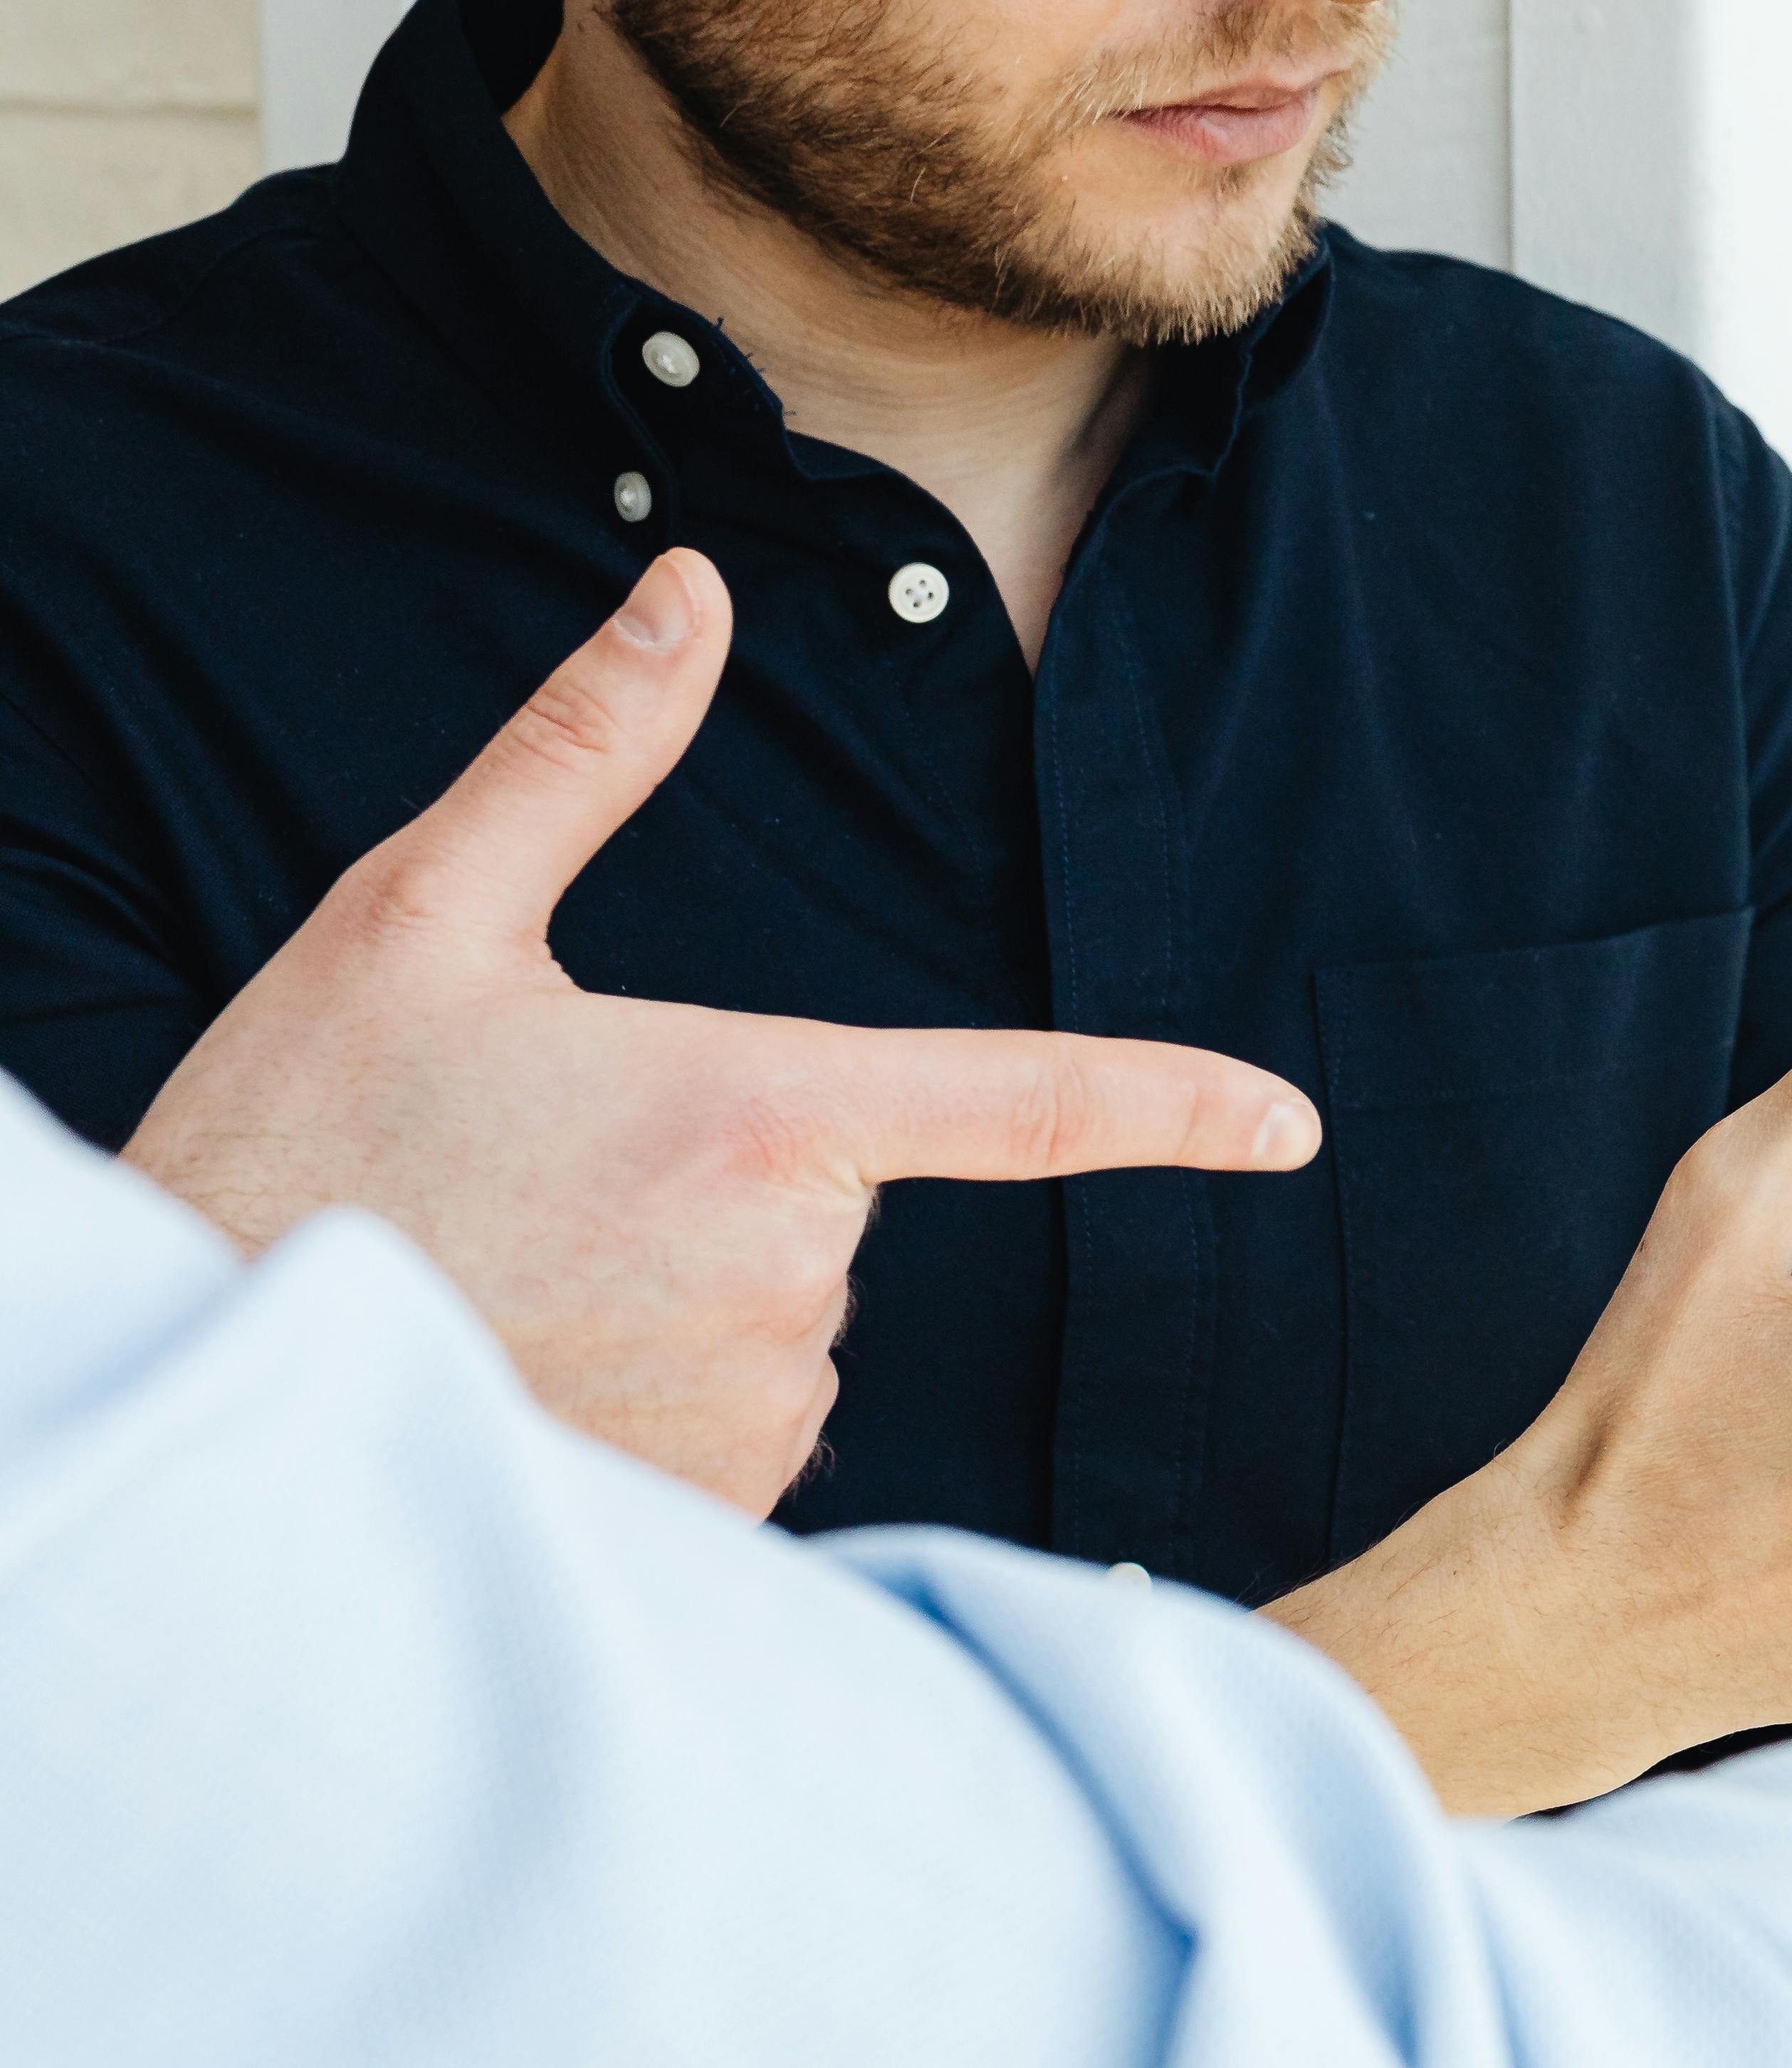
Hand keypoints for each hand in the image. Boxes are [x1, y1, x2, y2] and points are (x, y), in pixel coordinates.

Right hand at [120, 552, 1319, 1510]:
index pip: (1031, 1100)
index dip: (1177, 1105)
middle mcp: (791, 1278)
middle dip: (713, 1185)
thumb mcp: (418, 922)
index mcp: (762, 1118)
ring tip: (507, 1286)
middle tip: (529, 1192)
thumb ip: (584, 752)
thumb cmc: (289, 1145)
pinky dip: (646, 1396)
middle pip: (826, 1201)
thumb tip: (688, 586)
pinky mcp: (704, 1521)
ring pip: (774, 1316)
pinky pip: (729, 1430)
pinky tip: (524, 1374)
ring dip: (671, 1295)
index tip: (1293, 1123)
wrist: (182, 1372)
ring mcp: (753, 1413)